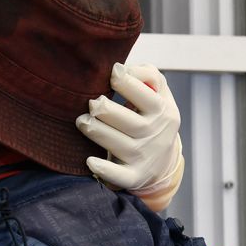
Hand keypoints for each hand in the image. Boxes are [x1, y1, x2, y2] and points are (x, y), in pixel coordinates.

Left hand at [76, 63, 184, 210]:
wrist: (160, 162)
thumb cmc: (150, 117)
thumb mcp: (159, 96)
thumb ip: (148, 76)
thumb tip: (123, 68)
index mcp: (163, 112)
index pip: (147, 96)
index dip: (128, 83)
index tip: (111, 74)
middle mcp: (156, 135)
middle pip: (130, 122)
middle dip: (106, 110)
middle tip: (91, 103)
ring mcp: (144, 157)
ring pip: (118, 144)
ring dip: (96, 131)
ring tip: (82, 121)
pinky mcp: (133, 176)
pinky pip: (119, 175)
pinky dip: (105, 169)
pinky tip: (89, 161)